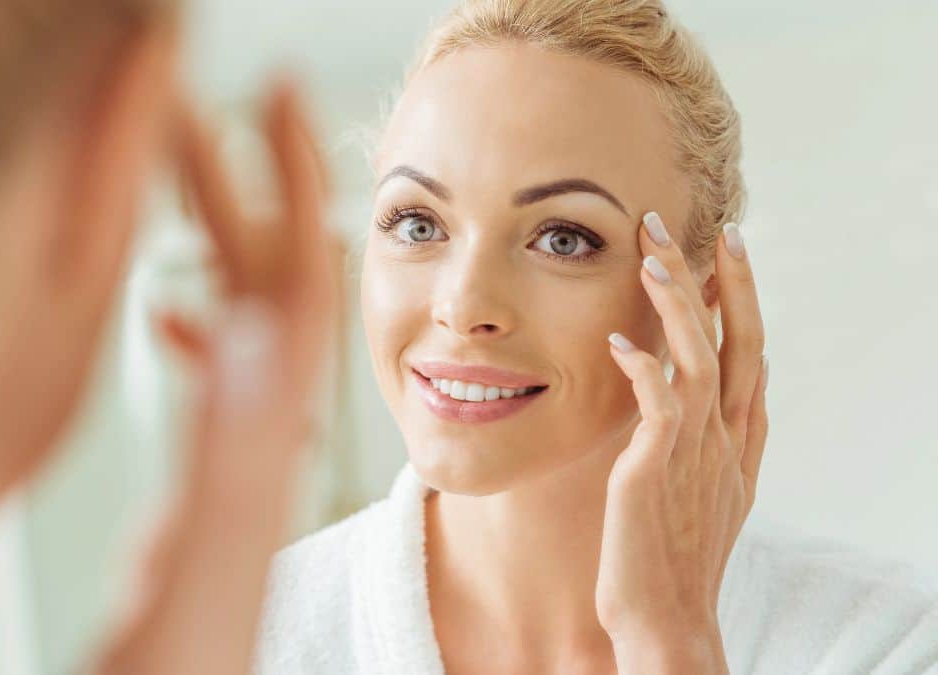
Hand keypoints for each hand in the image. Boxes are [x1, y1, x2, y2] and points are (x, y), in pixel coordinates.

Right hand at [94, 81, 336, 674]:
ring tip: (180, 174)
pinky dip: (201, 333)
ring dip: (216, 244)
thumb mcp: (192, 567)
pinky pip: (221, 388)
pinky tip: (177, 312)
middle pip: (262, 289)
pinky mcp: (208, 491)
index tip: (276, 105)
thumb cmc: (179, 665)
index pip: (292, 292)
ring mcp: (231, 463)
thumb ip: (227, 460)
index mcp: (257, 450)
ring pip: (241, 325)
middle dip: (233, 190)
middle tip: (197, 104)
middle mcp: (252, 445)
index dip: (285, 190)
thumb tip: (256, 340)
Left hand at [595, 214, 768, 673]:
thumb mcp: (710, 487)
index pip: (748, 352)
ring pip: (700, 363)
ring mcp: (693, 456)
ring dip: (681, 307)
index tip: (728, 245)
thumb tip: (740, 380)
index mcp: (735, 440)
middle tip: (704, 226)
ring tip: (656, 257)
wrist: (665, 619)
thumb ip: (723, 433)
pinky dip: (643, 369)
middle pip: (736, 346)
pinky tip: (620, 339)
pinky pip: (657, 409)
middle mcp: (723, 441)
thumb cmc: (673, 555)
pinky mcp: (653, 473)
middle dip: (724, 282)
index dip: (742, 298)